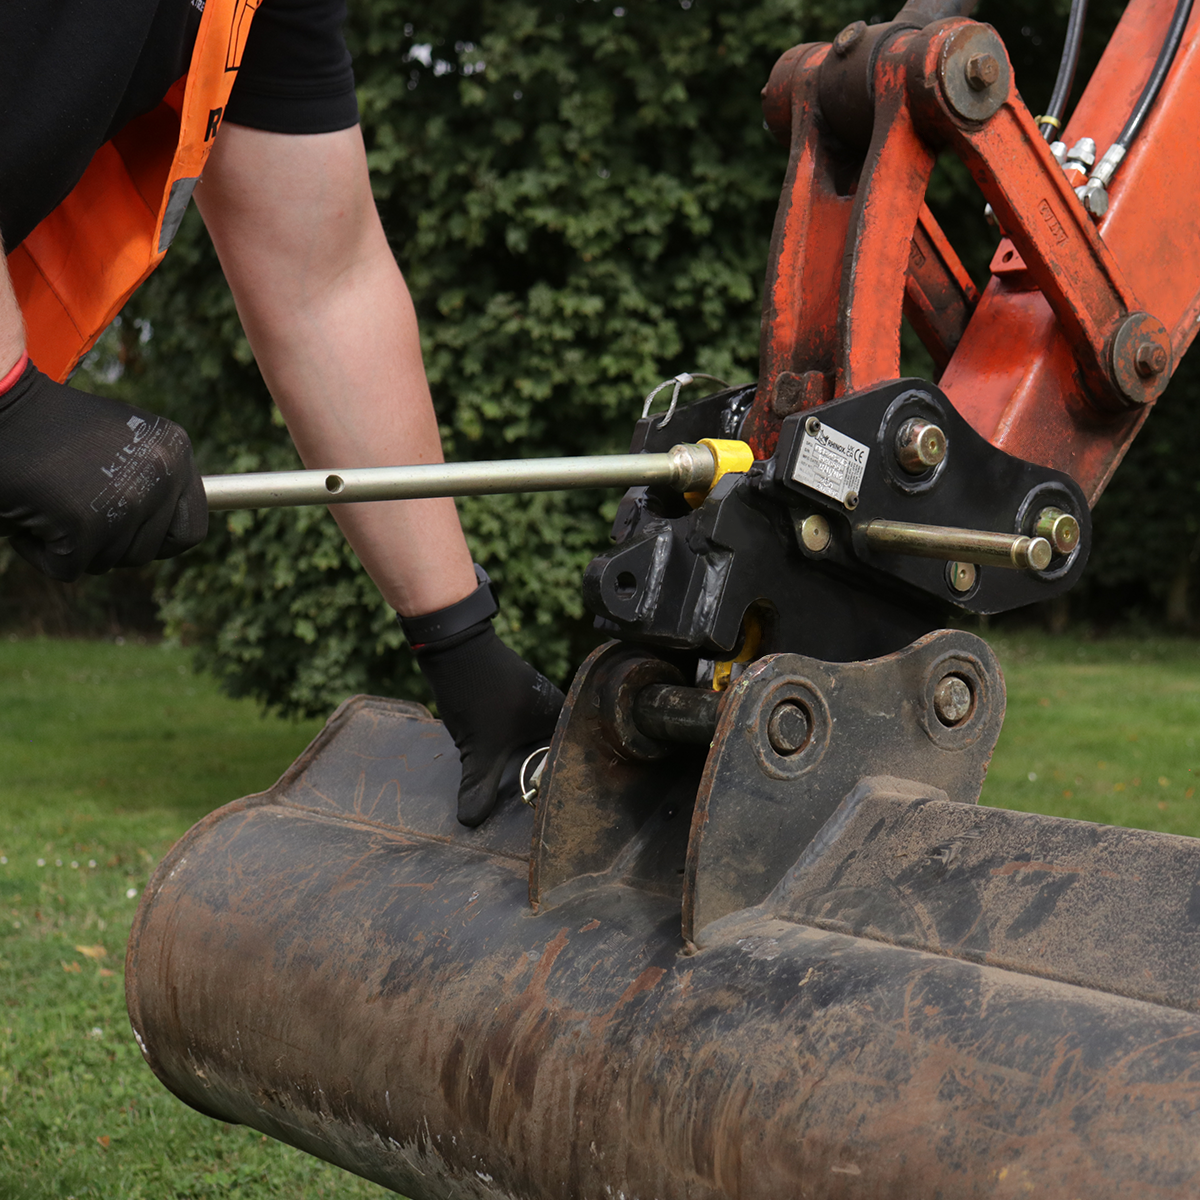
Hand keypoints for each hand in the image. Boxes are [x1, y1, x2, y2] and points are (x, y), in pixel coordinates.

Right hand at [0, 360, 206, 579]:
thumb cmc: (51, 425)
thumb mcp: (123, 442)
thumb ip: (153, 480)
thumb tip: (175, 536)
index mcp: (175, 450)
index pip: (191, 530)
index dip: (158, 542)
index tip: (128, 535)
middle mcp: (162, 474)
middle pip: (146, 553)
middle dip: (107, 544)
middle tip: (73, 510)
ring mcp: (127, 500)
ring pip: (108, 562)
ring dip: (74, 546)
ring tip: (51, 501)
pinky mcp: (86, 524)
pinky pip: (69, 568)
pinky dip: (42, 553)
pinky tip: (29, 515)